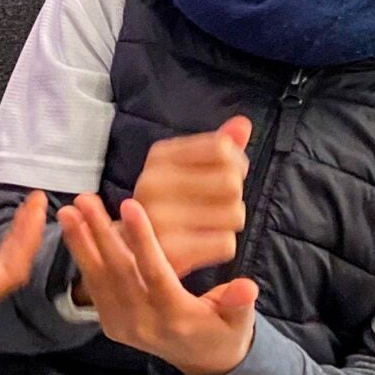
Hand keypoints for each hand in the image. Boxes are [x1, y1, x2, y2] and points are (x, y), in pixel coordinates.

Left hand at [61, 194, 257, 374]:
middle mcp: (144, 323)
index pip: (156, 273)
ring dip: (81, 243)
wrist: (201, 361)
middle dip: (99, 234)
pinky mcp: (111, 323)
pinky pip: (93, 287)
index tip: (131, 205)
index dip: (142, 239)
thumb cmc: (223, 331)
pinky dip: (81, 258)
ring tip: (69, 211)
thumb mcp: (239, 320)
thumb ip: (238, 302)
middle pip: (119, 273)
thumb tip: (246, 287)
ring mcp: (123, 325)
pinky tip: (73, 232)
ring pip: (98, 279)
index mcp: (177, 317)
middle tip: (85, 201)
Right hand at [133, 117, 252, 274]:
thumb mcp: (184, 168)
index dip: (236, 163)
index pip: (223, 148)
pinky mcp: (169, 250)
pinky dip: (222, 245)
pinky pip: (226, 243)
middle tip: (217, 204)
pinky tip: (203, 243)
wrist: (131, 249)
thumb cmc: (167, 203)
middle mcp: (153, 182)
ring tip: (208, 223)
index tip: (227, 174)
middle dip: (234, 195)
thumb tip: (243, 123)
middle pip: (232, 182)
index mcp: (159, 156)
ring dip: (230, 222)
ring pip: (234, 214)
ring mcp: (158, 217)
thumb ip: (216, 145)